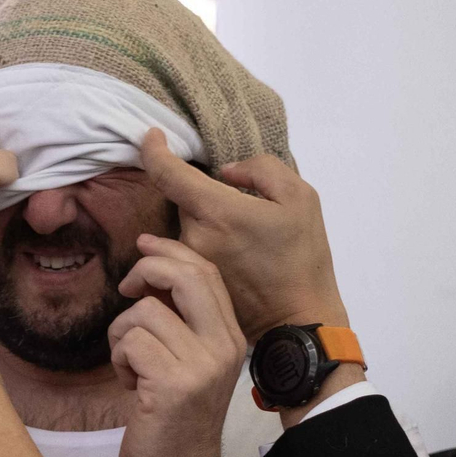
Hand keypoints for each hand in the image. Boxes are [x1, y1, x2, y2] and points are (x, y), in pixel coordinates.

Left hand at [110, 237, 247, 456]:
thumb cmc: (174, 417)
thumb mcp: (189, 362)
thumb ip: (181, 320)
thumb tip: (151, 269)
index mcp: (230, 337)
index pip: (206, 273)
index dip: (171, 251)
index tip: (145, 244)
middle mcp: (223, 346)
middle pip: (184, 276)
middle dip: (146, 271)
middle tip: (127, 289)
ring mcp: (200, 366)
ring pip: (143, 313)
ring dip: (122, 338)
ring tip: (133, 368)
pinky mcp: (172, 385)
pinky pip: (129, 343)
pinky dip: (119, 361)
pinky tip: (130, 386)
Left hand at [140, 131, 348, 341]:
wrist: (298, 320)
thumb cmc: (304, 258)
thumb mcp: (300, 198)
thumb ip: (261, 169)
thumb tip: (226, 171)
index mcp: (217, 211)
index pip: (167, 173)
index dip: (153, 150)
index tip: (151, 136)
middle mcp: (193, 236)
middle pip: (179, 201)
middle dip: (200, 195)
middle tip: (237, 208)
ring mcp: (187, 262)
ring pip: (184, 227)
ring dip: (204, 223)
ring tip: (241, 240)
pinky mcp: (188, 284)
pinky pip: (185, 252)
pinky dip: (202, 246)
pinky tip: (232, 259)